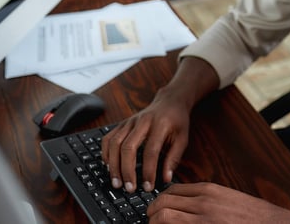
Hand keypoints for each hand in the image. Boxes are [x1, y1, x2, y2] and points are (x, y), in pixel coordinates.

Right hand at [101, 57, 220, 193]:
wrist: (170, 101)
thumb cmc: (177, 121)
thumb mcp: (183, 138)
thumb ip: (174, 158)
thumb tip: (165, 179)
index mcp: (160, 125)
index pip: (151, 151)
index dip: (148, 171)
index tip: (148, 187)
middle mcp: (142, 121)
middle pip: (128, 147)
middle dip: (126, 170)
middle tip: (129, 188)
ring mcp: (130, 121)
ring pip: (115, 143)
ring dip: (113, 165)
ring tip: (117, 182)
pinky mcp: (122, 123)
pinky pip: (109, 138)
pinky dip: (106, 153)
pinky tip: (109, 166)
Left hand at [147, 182, 289, 223]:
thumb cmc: (253, 216)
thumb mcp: (228, 200)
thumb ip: (207, 201)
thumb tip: (187, 207)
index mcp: (209, 191)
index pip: (172, 191)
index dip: (160, 201)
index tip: (157, 209)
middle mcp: (202, 203)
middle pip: (163, 203)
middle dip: (152, 214)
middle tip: (150, 221)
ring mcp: (202, 220)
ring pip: (163, 218)